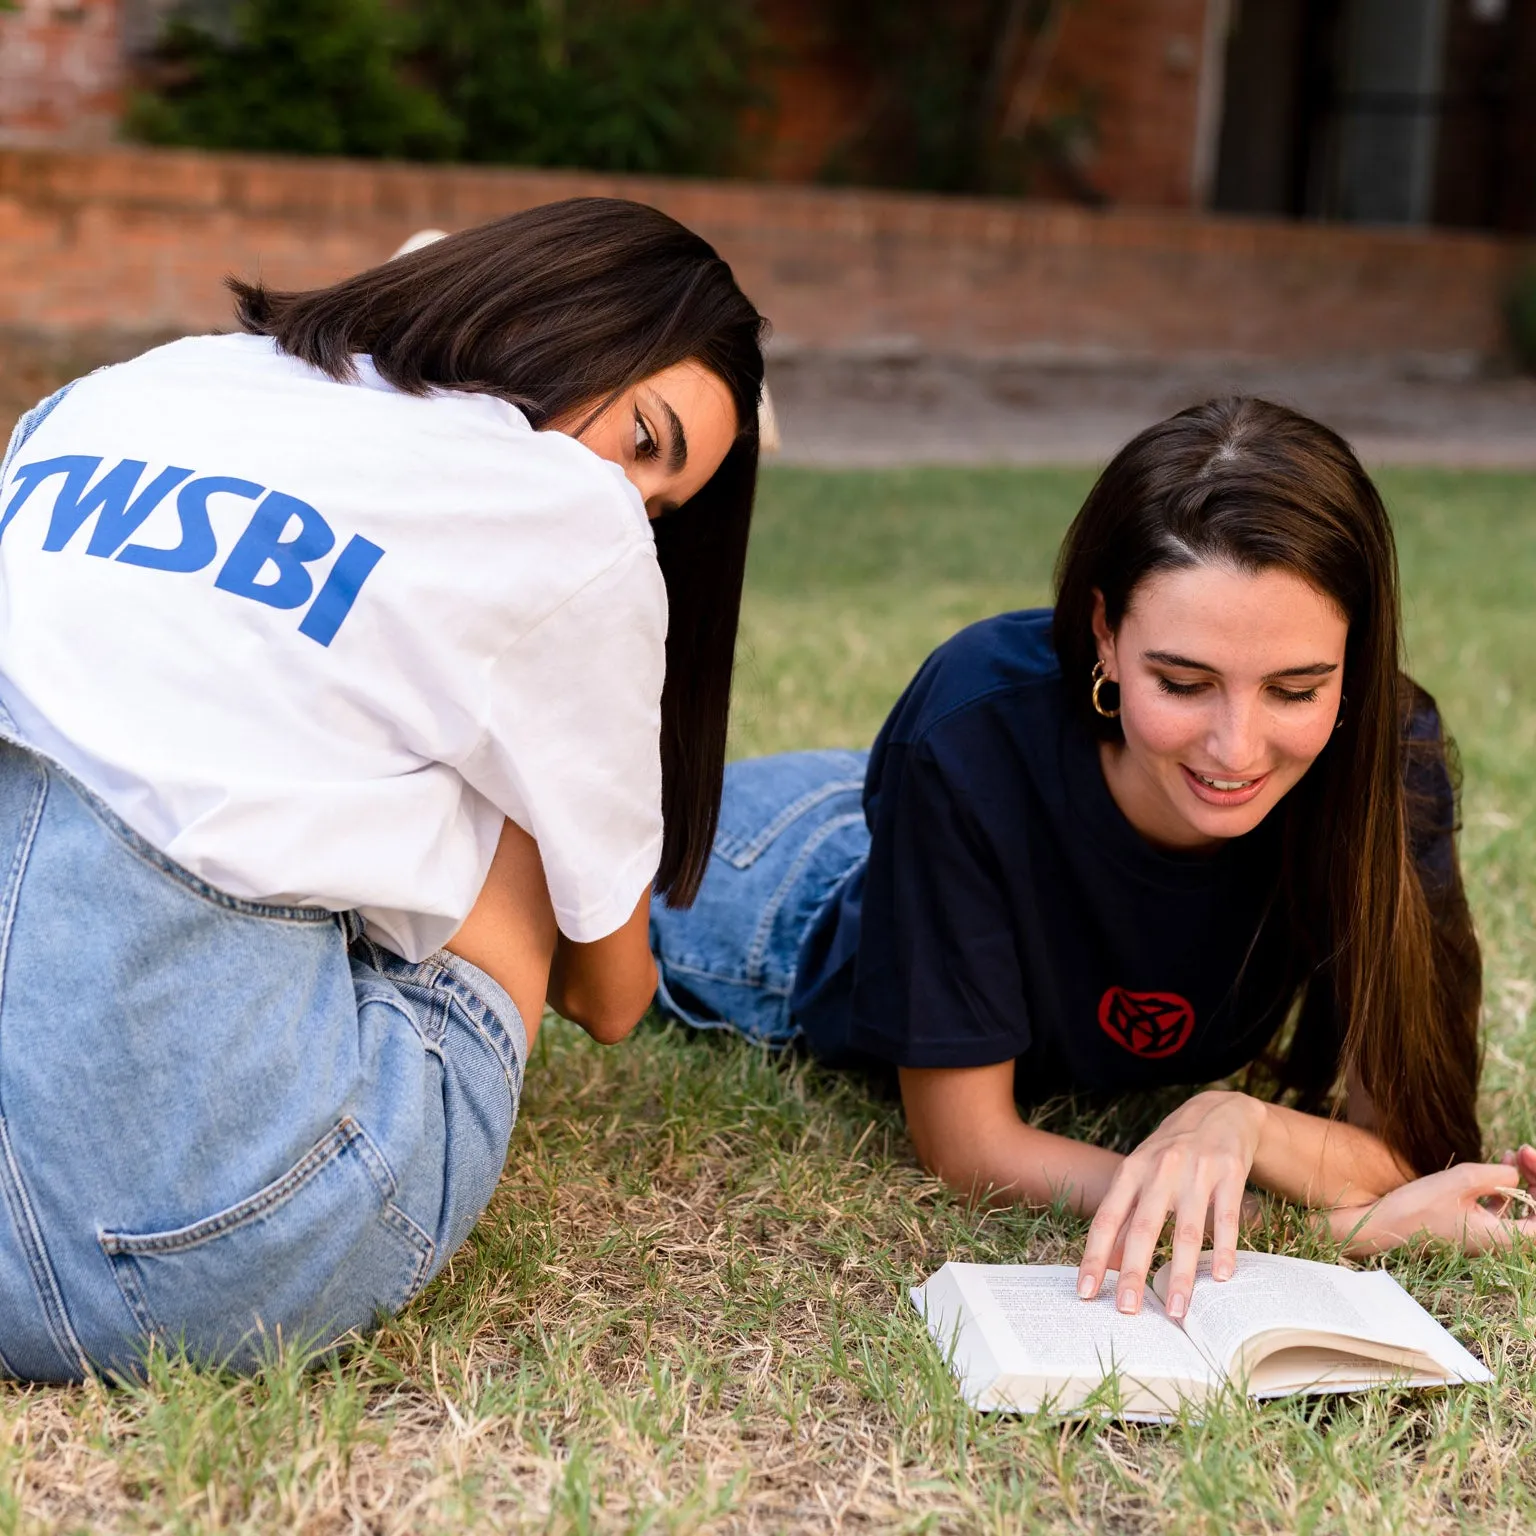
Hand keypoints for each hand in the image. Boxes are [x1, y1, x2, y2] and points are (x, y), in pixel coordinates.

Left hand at [1077, 1090, 1265, 1319]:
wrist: (1220, 1111)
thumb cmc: (1172, 1151)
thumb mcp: (1142, 1173)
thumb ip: (1125, 1214)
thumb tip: (1105, 1263)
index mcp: (1132, 1170)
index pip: (1107, 1219)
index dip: (1093, 1256)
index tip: (1085, 1291)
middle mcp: (1160, 1170)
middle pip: (1143, 1228)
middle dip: (1132, 1272)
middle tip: (1127, 1310)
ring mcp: (1196, 1172)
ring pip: (1187, 1231)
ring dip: (1182, 1274)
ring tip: (1178, 1311)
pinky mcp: (1230, 1174)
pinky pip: (1225, 1219)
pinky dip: (1223, 1249)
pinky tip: (1221, 1277)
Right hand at [1335, 1152, 1535, 1254]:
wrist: (1382, 1227)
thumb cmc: (1418, 1208)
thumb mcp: (1460, 1181)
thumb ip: (1498, 1175)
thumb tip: (1515, 1174)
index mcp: (1505, 1238)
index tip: (1528, 1158)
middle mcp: (1502, 1242)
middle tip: (1524, 1151)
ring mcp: (1488, 1236)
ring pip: (1526, 1210)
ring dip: (1526, 1182)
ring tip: (1516, 1154)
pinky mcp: (1474, 1229)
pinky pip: (1506, 1209)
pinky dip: (1508, 1188)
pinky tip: (1501, 1167)